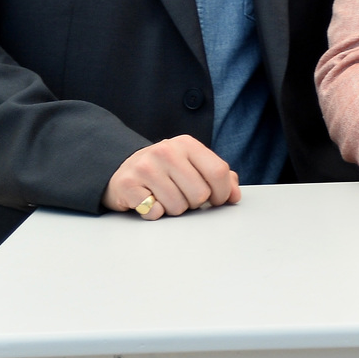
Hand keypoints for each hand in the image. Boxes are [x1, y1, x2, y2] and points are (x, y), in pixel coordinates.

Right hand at [104, 136, 240, 219]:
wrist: (123, 169)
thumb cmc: (164, 170)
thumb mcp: (192, 165)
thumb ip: (218, 176)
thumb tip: (235, 194)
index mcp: (187, 144)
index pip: (218, 172)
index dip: (222, 193)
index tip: (215, 200)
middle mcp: (166, 151)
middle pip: (199, 194)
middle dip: (194, 203)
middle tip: (181, 195)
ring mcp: (145, 167)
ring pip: (177, 207)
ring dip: (173, 209)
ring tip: (163, 197)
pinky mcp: (127, 185)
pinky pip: (154, 212)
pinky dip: (154, 213)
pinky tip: (148, 201)